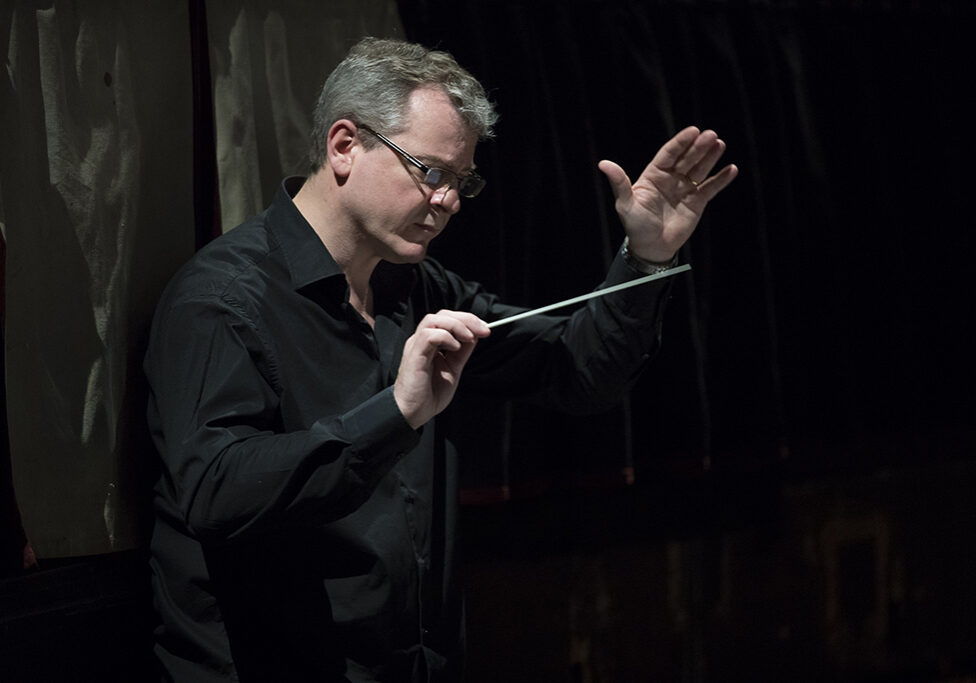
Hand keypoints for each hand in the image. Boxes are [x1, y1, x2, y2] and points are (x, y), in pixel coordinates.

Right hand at [394, 310, 489, 428]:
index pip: (447, 320)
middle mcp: (421, 341)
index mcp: (430, 343)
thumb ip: (462, 352)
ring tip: (469, 338)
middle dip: (466, 319)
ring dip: (456, 325)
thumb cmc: (428, 395)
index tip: (485, 329)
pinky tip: (455, 347)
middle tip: (482, 330)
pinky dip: (445, 337)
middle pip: (442, 315)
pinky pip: (428, 335)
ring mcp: (416, 346)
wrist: (413, 413)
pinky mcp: (414, 355)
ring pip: (434, 320)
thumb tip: (475, 336)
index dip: (467, 320)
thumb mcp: (453, 369)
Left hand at [598, 126, 737, 262]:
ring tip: (720, 144)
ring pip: (700, 169)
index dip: (681, 142)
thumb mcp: (625, 204)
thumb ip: (619, 183)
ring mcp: (685, 189)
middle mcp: (671, 179)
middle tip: (711, 135)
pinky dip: (721, 179)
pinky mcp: (697, 202)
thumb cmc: (635, 226)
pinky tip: (731, 169)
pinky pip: (710, 188)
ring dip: (710, 157)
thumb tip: (603, 163)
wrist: (651, 248)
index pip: (669, 154)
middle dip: (699, 147)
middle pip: (687, 159)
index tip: (693, 130)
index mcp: (654, 175)